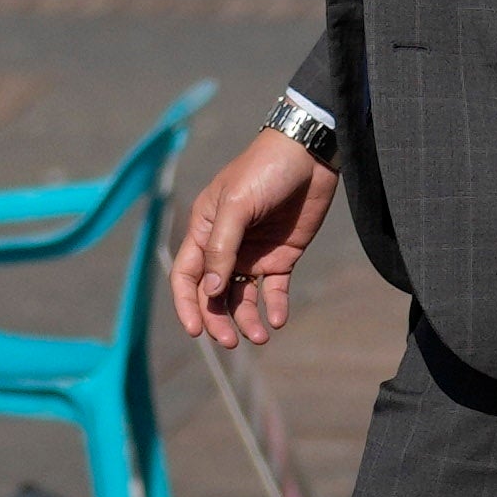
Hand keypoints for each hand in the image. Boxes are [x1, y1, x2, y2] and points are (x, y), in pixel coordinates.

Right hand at [172, 128, 333, 349]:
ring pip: (242, 297)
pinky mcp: (282, 256)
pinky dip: (273, 307)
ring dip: (247, 319)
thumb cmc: (264, 170)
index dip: (187, 304)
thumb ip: (222, 248)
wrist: (309, 154)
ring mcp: (253, 253)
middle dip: (219, 319)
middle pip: (213, 294)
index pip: (186, 276)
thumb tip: (211, 291)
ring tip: (260, 336)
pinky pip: (273, 290)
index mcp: (204, 230)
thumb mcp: (237, 205)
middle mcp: (225, 246)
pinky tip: (277, 320)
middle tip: (232, 341)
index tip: (196, 330)